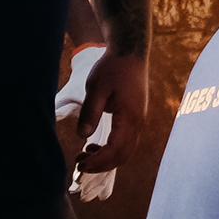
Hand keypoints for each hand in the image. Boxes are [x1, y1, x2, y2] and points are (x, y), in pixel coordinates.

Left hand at [69, 46, 146, 172]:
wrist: (130, 52)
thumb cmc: (113, 67)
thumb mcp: (96, 88)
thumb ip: (90, 112)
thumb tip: (82, 136)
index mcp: (129, 117)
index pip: (115, 150)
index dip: (98, 162)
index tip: (80, 166)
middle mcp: (138, 123)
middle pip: (123, 156)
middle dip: (101, 165)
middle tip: (79, 165)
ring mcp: (139, 121)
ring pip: (126, 151)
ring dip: (106, 159)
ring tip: (83, 156)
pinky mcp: (135, 118)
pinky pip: (126, 142)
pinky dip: (111, 150)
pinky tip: (94, 145)